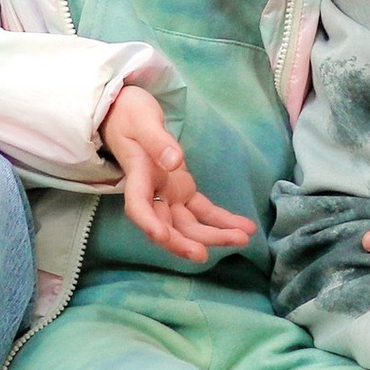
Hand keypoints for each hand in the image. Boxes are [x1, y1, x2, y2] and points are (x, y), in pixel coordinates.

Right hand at [101, 86, 257, 262]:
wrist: (125, 113)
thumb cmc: (130, 113)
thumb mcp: (142, 119)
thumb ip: (157, 140)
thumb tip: (174, 161)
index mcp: (138, 174)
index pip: (138, 205)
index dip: (148, 223)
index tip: (162, 236)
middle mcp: (152, 192)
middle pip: (166, 224)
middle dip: (185, 242)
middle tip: (204, 255)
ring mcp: (167, 194)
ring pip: (188, 224)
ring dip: (213, 235)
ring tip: (243, 239)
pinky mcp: (181, 190)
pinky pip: (202, 210)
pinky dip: (222, 220)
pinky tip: (244, 228)